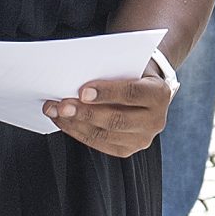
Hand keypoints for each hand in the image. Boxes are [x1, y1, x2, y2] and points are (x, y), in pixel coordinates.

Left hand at [45, 69, 173, 157]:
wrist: (146, 91)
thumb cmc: (131, 72)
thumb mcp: (128, 66)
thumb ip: (110, 71)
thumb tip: (75, 80)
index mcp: (159, 93)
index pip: (132, 93)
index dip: (107, 92)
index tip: (82, 91)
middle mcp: (156, 120)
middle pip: (116, 119)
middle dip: (85, 113)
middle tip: (61, 105)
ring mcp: (142, 139)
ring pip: (104, 134)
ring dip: (74, 123)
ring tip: (54, 111)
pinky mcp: (127, 150)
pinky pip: (99, 144)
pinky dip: (77, 132)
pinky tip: (63, 121)